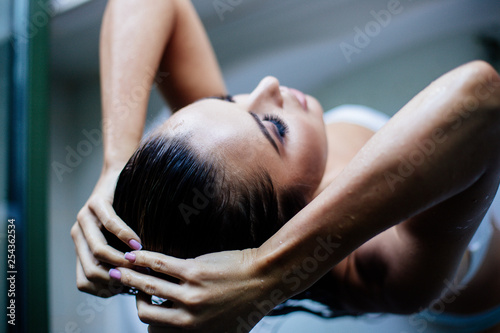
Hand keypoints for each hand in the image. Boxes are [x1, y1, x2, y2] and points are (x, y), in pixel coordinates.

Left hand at [71, 168, 142, 296]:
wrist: (120, 175)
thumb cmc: (126, 212)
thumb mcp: (119, 241)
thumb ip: (120, 262)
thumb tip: (135, 289)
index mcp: (80, 248)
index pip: (84, 282)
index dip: (105, 290)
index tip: (126, 287)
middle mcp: (77, 234)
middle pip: (91, 269)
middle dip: (116, 276)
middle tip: (137, 276)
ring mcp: (84, 218)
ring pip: (98, 250)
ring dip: (120, 259)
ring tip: (138, 261)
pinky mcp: (96, 201)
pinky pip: (111, 224)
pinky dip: (125, 236)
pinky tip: (138, 242)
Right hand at [110, 249, 281, 331]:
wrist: (265, 277)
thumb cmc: (248, 302)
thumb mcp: (227, 330)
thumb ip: (203, 332)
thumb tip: (182, 331)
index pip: (155, 331)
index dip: (147, 315)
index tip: (143, 303)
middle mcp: (190, 320)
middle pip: (146, 313)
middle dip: (135, 299)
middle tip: (128, 284)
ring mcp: (190, 296)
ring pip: (147, 287)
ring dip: (130, 276)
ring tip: (121, 267)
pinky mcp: (193, 272)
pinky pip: (159, 266)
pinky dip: (143, 259)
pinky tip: (135, 255)